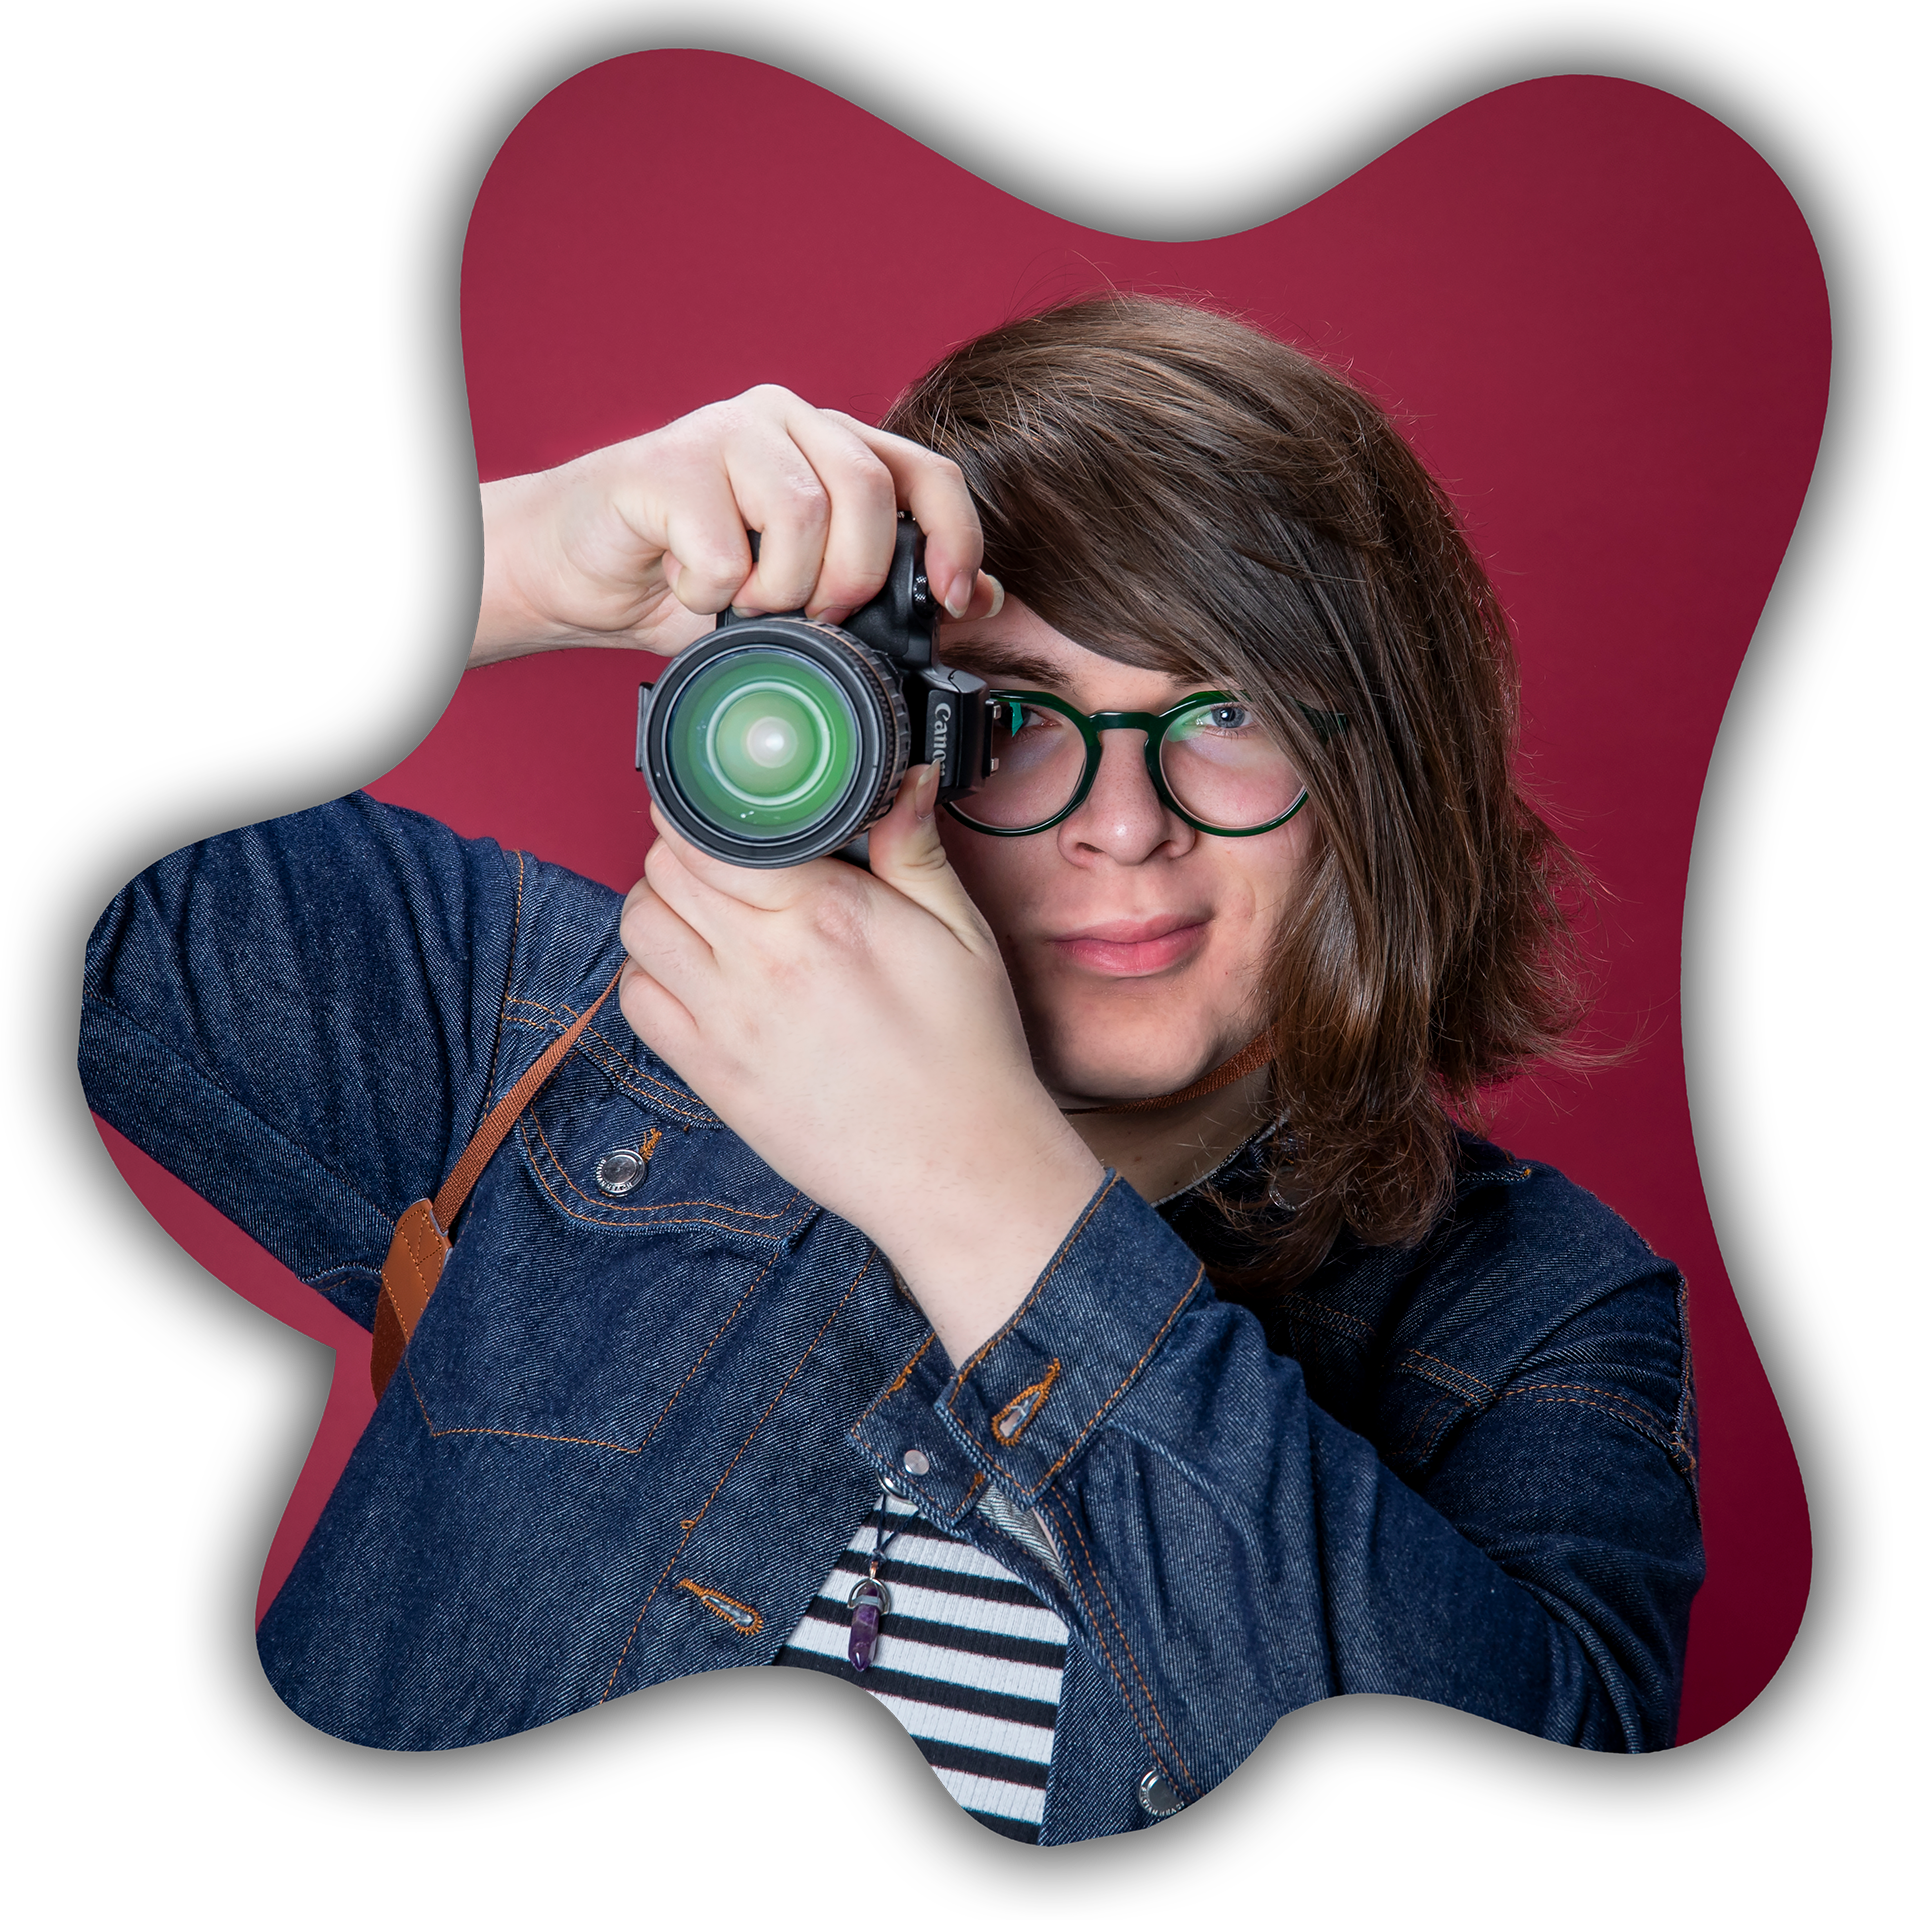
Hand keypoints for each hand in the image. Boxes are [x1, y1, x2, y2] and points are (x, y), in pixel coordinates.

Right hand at [474, 387, 997, 667]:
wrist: (582, 573)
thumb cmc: (694, 577)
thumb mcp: (805, 594)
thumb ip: (888, 588)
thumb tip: (982, 598)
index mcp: (832, 446)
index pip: (926, 472)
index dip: (956, 537)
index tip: (952, 600)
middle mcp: (786, 422)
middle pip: (870, 490)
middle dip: (855, 576)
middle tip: (816, 617)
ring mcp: (724, 432)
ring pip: (801, 512)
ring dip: (781, 588)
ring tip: (747, 604)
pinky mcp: (664, 463)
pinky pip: (725, 544)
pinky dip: (711, 591)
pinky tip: (689, 587)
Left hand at [617, 764, 1104, 1363]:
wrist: (957, 1170)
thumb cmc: (966, 1056)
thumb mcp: (962, 934)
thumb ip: (915, 847)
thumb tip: (900, 778)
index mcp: (824, 917)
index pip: (712, 832)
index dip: (705, 803)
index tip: (722, 798)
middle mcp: (761, 966)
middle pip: (664, 869)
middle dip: (684, 845)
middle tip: (725, 852)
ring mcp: (725, 1024)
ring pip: (639, 926)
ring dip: (661, 901)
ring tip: (708, 908)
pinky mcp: (709, 1075)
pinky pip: (637, 999)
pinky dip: (651, 970)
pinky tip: (696, 970)